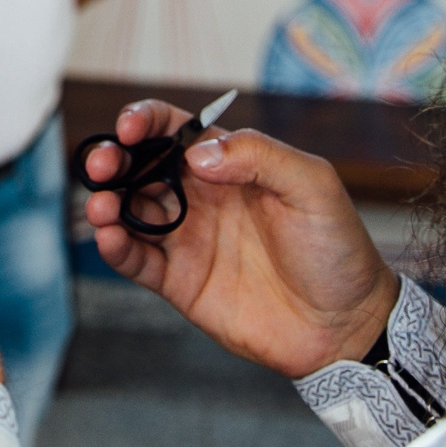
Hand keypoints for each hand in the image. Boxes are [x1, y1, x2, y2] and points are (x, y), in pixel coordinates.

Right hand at [86, 100, 397, 378]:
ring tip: (100, 206)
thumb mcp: (312, 187)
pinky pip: (138, 260)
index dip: (147, 121)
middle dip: (114, 159)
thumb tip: (195, 153)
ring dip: (106, 202)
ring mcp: (188, 240)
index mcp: (232, 166)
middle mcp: (202, 198)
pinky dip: (116, 247)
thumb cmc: (337, 250)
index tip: (130, 128)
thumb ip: (259, 156)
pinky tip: (109, 237)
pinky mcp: (181, 283)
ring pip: (129, 211)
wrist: (345, 325)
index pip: (176, 131)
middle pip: (141, 167)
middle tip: (103, 164)